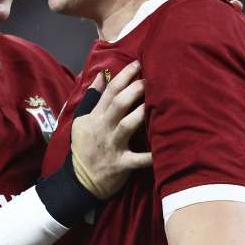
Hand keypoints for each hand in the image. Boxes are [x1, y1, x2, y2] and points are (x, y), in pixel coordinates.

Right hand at [69, 60, 152, 198]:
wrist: (79, 181)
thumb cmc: (83, 148)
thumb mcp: (81, 121)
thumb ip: (91, 99)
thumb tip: (100, 76)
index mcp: (95, 117)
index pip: (109, 91)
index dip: (124, 75)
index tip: (138, 63)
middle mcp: (103, 128)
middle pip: (118, 104)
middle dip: (135, 89)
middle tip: (151, 79)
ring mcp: (112, 146)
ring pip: (127, 125)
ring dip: (142, 113)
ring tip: (157, 102)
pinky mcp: (121, 164)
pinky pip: (138, 159)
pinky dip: (151, 156)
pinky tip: (165, 149)